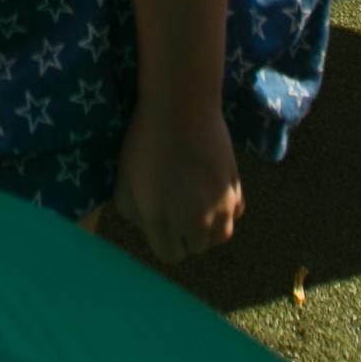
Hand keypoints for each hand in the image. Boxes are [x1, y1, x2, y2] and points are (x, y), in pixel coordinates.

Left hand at [113, 103, 242, 260]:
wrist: (181, 107)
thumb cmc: (146, 140)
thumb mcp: (124, 178)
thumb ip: (131, 211)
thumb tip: (145, 226)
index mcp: (163, 223)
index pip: (169, 254)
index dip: (163, 239)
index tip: (160, 222)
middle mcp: (195, 223)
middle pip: (196, 247)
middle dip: (185, 234)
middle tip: (176, 208)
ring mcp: (220, 208)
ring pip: (220, 236)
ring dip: (209, 227)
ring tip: (196, 204)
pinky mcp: (237, 189)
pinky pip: (234, 214)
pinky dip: (225, 209)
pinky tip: (213, 191)